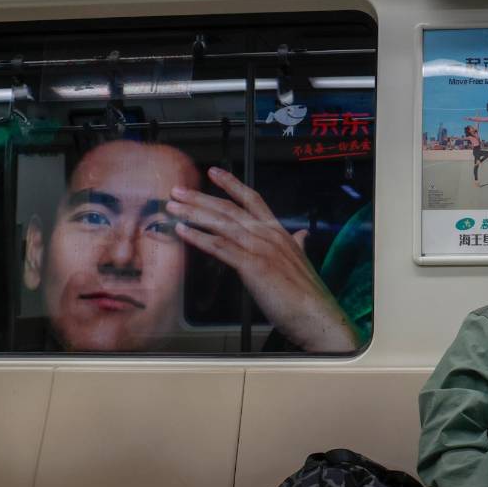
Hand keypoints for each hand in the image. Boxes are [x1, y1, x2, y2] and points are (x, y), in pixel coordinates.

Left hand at [168, 168, 359, 352]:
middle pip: (230, 209)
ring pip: (222, 224)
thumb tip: (301, 235)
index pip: (253, 199)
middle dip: (201, 198)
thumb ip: (297, 245)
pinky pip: (219, 247)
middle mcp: (268, 235)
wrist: (314, 313)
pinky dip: (199, 237)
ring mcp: (260, 248)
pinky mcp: (252, 265)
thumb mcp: (302, 261)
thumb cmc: (306, 293)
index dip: (232, 184)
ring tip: (173, 208)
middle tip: (178, 191)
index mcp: (279, 232)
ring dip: (194, 214)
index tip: (213, 172)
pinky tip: (183, 232)